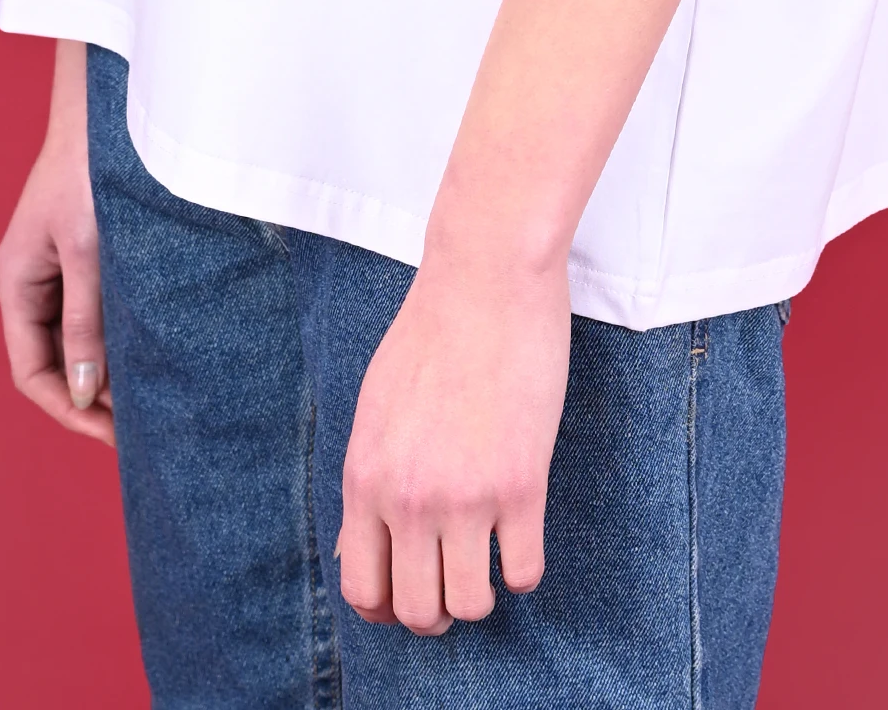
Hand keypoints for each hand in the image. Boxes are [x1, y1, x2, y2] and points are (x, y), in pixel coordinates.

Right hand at [0, 39, 114, 445]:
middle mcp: (32, 281)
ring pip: (77, 339)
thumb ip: (85, 321)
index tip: (113, 436)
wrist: (111, 105)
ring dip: (108, 369)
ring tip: (152, 398)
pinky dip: (119, 337)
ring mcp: (58, 267)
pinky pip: (97, 310)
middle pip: (53, 361)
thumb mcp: (88, 251)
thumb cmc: (91, 170)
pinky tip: (153, 351)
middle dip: (91, 397)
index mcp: (16, 282)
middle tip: (141, 428)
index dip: (68, 409)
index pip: (31, 371)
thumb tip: (84, 391)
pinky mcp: (86, 252)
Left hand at [338, 241, 568, 631]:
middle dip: (438, 612)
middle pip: (418, 611)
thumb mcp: (377, 406)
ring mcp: (465, 496)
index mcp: (365, 477)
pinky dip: (524, 566)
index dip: (388, 609)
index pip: (363, 589)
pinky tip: (522, 532)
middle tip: (455, 582)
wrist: (485, 276)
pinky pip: (524, 572)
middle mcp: (408, 498)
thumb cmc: (432, 330)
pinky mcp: (521, 484)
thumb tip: (367, 542)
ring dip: (482, 592)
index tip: (410, 596)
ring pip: (471, 604)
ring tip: (489, 556)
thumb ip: (372, 475)